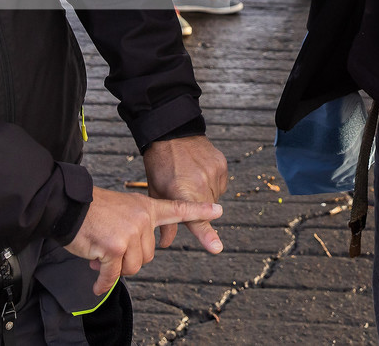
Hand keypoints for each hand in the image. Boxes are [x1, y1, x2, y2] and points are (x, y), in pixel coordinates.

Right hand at [64, 187, 222, 294]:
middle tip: (108, 249)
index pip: (177, 208)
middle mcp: (142, 218)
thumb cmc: (92, 212)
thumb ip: (133, 232)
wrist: (68, 206)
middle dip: (127, 260)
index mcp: (146, 208)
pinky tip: (97, 284)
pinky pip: (113, 275)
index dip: (199, 210)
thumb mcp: (121, 212)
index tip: (219, 209)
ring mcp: (130, 232)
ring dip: (114, 269)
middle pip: (147, 257)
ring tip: (100, 254)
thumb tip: (125, 264)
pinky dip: (103, 283)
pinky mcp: (115, 247)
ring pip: (133, 268)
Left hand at [143, 135, 228, 249]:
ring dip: (204, 195)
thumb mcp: (156, 191)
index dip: (207, 235)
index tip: (217, 248)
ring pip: (214, 198)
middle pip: (206, 210)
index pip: (196, 219)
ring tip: (190, 177)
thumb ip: (165, 220)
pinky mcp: (222, 164)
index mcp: (181, 191)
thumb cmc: (160, 163)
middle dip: (197, 207)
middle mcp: (201, 183)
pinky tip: (199, 171)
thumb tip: (166, 244)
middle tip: (183, 190)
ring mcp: (213, 173)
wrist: (172, 131)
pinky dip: (211, 183)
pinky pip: (220, 184)